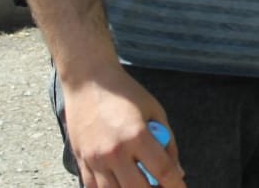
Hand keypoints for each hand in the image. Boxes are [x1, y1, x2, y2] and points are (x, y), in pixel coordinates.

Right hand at [60, 64, 184, 187]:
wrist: (89, 82)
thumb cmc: (127, 94)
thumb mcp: (156, 112)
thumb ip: (168, 142)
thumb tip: (178, 171)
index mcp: (137, 136)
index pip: (162, 171)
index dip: (176, 185)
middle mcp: (114, 151)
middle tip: (162, 185)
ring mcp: (94, 159)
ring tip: (143, 182)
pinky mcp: (80, 161)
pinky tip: (122, 183)